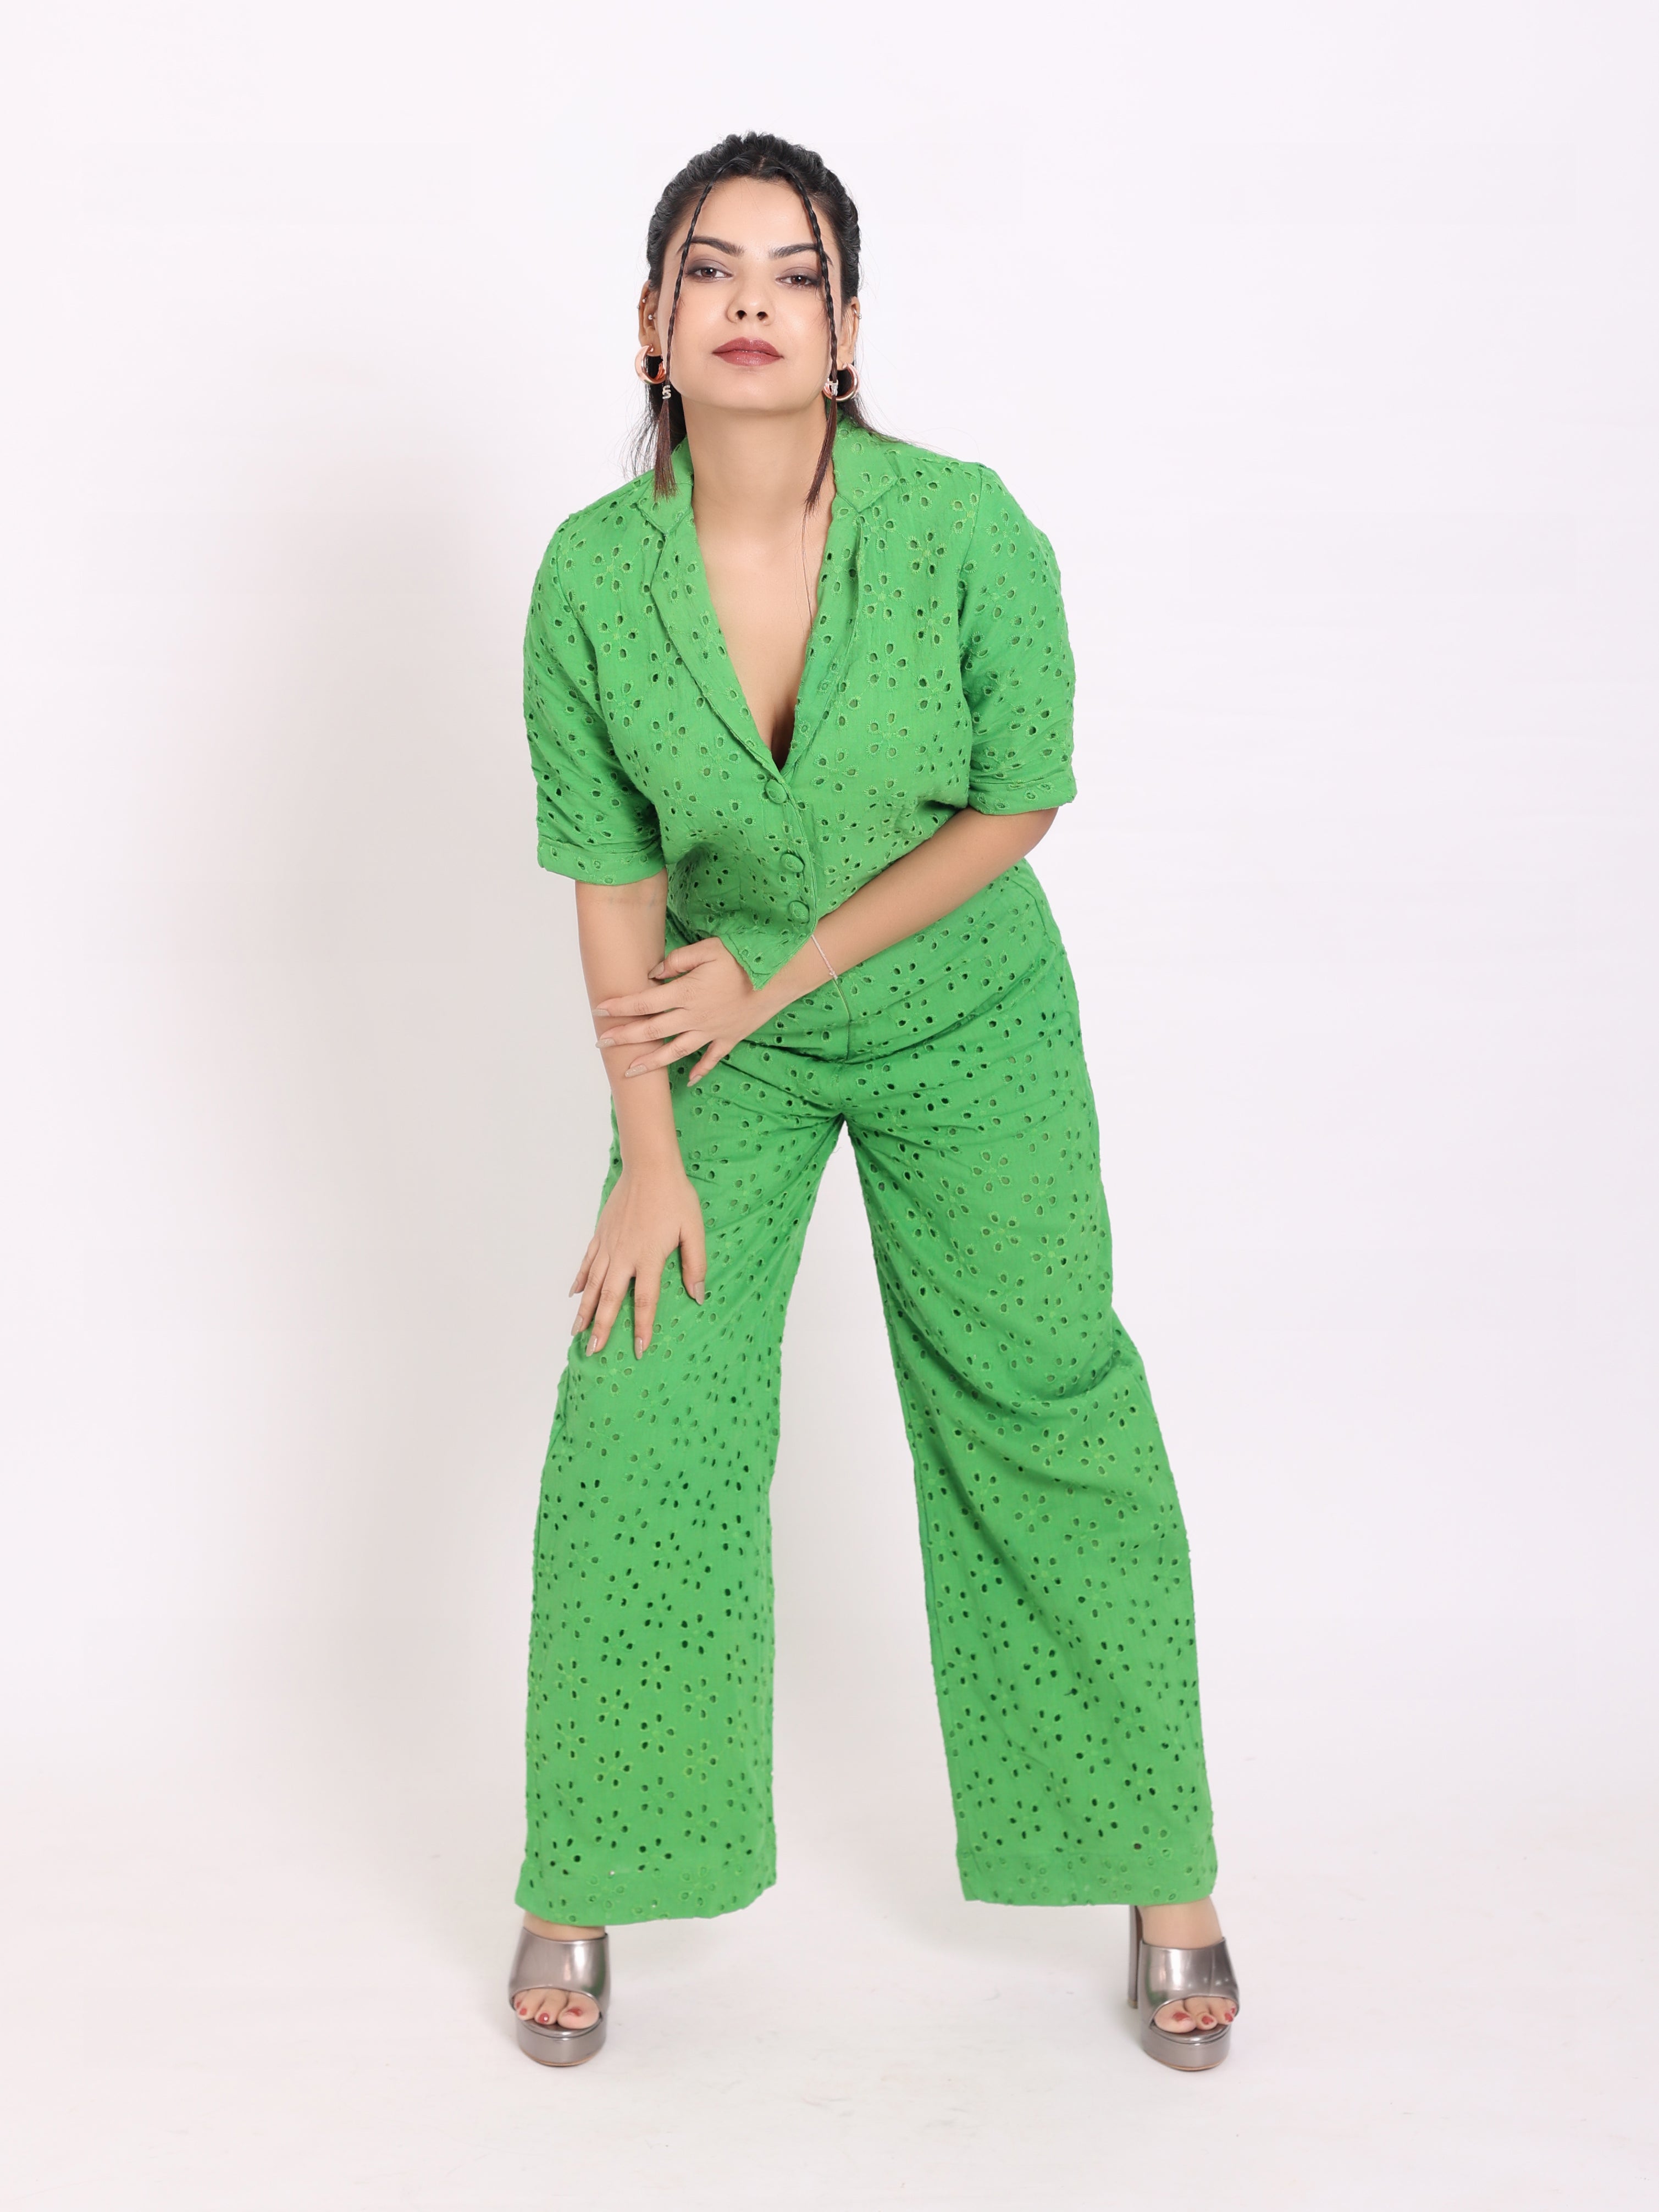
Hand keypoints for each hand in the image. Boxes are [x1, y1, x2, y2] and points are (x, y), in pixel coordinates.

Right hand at [572, 1159, 706, 1356]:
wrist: (649, 1167)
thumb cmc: (676, 1197)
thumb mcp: (693, 1230)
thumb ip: (695, 1264)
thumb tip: (698, 1295)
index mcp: (648, 1257)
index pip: (645, 1301)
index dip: (642, 1327)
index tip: (639, 1350)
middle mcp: (624, 1256)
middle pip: (610, 1298)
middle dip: (602, 1327)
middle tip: (593, 1351)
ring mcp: (609, 1245)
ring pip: (592, 1284)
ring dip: (585, 1309)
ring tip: (577, 1332)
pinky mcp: (601, 1234)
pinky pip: (586, 1262)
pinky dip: (579, 1279)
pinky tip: (573, 1295)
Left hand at [593, 937, 777, 1083]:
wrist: (779, 979)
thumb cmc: (743, 959)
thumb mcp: (709, 949)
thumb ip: (678, 959)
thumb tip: (654, 973)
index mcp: (686, 993)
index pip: (644, 1002)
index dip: (620, 1006)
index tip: (599, 1009)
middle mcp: (694, 1017)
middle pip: (652, 1030)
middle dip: (624, 1037)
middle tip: (601, 1042)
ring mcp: (711, 1032)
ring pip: (675, 1051)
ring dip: (651, 1062)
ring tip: (630, 1072)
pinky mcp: (729, 1038)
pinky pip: (711, 1058)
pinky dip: (700, 1070)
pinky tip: (689, 1081)